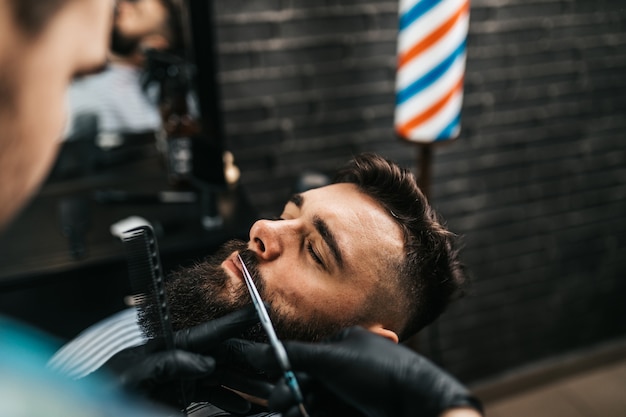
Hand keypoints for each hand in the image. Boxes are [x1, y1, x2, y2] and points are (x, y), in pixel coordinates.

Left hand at [109, 306, 271, 412]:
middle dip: (246, 360)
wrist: (90, 409)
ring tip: (264, 389)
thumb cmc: (103, 391)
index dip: (228, 323)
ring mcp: (177, 378)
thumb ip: (164, 365)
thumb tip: (202, 362)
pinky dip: (227, 400)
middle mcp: (174, 360)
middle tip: (270, 363)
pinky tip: (241, 406)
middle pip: (218, 356)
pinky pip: (208, 395)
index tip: (252, 311)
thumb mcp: (131, 378)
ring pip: (218, 377)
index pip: (202, 334)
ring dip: (242, 384)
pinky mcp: (177, 395)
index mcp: (162, 349)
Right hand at [227, 326, 482, 416]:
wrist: (416, 404)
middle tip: (280, 408)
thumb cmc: (379, 373)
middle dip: (290, 396)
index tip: (272, 392)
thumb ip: (292, 355)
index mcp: (343, 346)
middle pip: (307, 384)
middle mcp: (347, 369)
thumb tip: (254, 350)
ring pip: (315, 402)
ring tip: (293, 414)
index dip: (285, 376)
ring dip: (299, 409)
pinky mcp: (357, 413)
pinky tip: (304, 416)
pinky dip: (312, 414)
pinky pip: (328, 412)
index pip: (303, 359)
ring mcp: (353, 394)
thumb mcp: (331, 359)